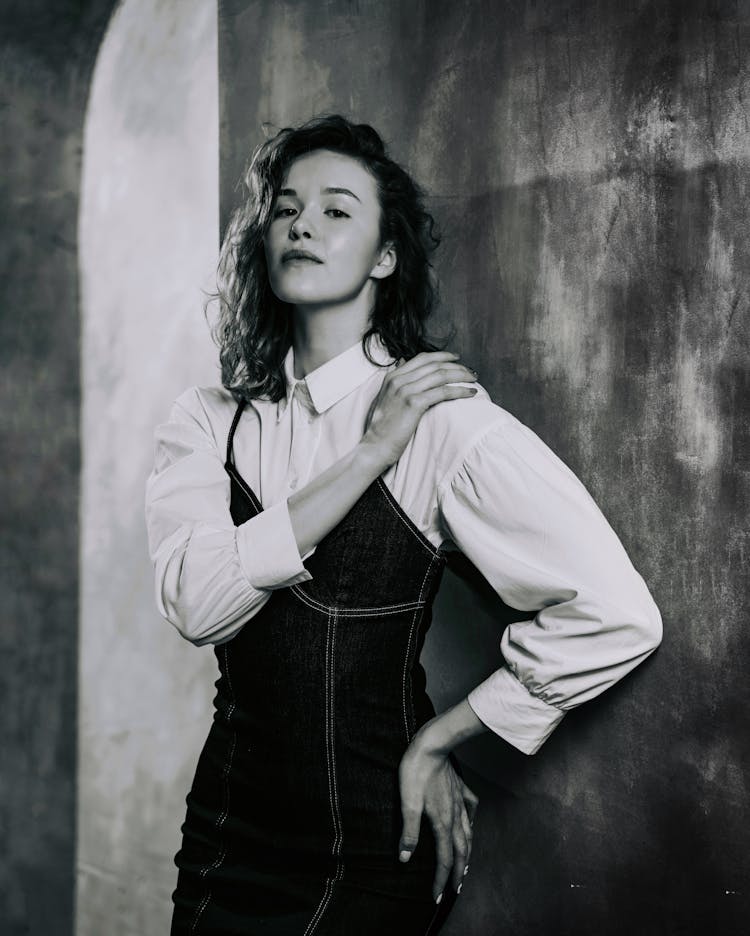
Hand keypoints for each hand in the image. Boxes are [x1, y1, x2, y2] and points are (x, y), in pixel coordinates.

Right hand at [360, 351, 477, 468]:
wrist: (374, 446)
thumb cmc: (381, 429)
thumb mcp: (385, 400)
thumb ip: (396, 384)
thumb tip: (404, 368)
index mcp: (392, 377)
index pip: (422, 358)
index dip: (442, 356)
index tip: (457, 359)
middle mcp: (398, 380)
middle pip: (434, 365)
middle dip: (456, 366)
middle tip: (471, 372)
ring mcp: (405, 390)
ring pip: (441, 375)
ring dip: (461, 376)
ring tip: (474, 380)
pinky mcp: (414, 403)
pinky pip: (443, 392)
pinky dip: (459, 391)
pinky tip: (470, 393)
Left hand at [397, 730, 479, 903]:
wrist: (432, 743)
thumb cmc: (416, 770)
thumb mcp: (407, 801)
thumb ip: (408, 831)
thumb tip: (404, 857)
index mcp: (442, 822)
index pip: (445, 859)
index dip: (441, 880)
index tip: (438, 898)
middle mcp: (455, 815)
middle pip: (460, 851)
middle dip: (458, 874)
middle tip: (456, 890)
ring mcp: (460, 801)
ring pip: (468, 834)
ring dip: (467, 854)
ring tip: (467, 866)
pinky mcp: (461, 788)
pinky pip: (471, 810)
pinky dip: (471, 823)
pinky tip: (470, 824)